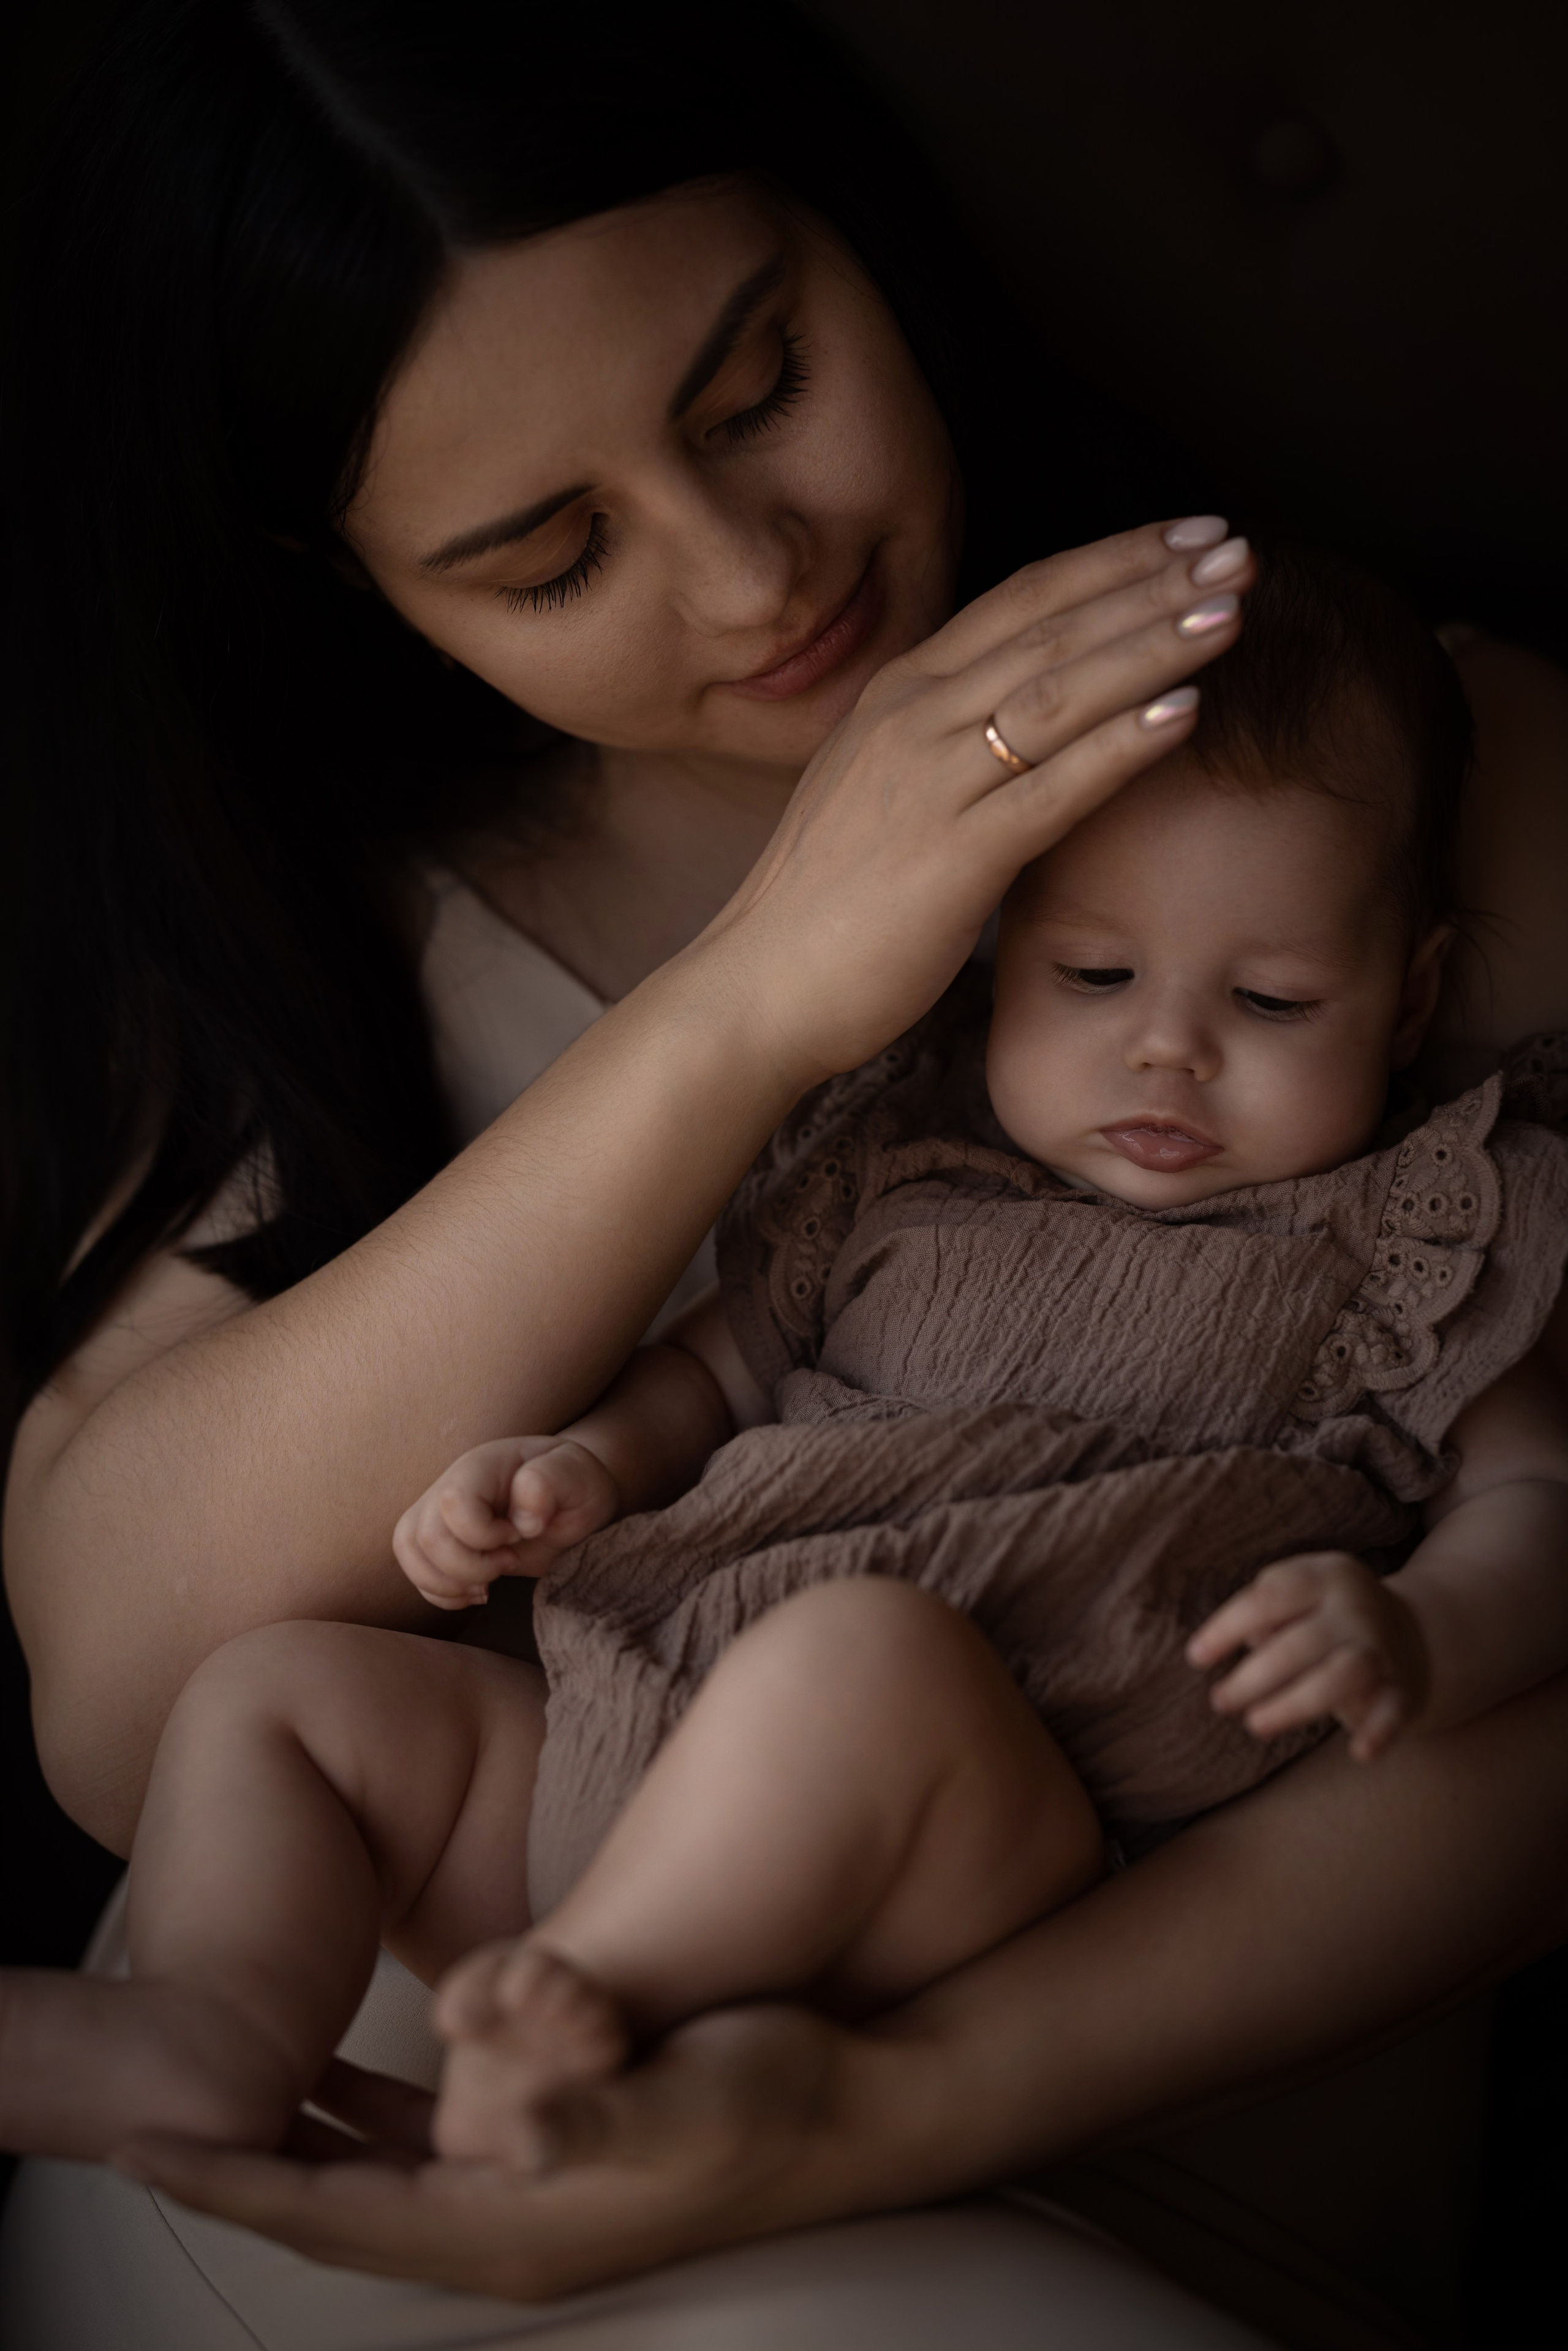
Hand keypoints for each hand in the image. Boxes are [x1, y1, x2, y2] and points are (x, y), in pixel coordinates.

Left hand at [113, 2009, 849, 2299]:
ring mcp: (523, 2192)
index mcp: (511, 2223)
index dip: (235, 2182)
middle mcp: (502, 2220)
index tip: (140, 2146)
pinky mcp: (547, 2152)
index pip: (337, 2215)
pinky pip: (419, 2144)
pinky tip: (338, 2079)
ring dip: (293, 2149)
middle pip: (332, 2208)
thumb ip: (594, 2115)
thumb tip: (507, 2129)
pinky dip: (362, 2121)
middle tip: (142, 2128)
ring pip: (369, 2178)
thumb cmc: (772, 2100)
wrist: (853, 2106)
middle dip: (238, 2171)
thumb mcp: (689, 2101)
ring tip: (217, 2103)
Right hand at [393, 1436, 620, 1609]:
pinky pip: (416, 1571)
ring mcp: (440, 1512)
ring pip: (409, 1551)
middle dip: (466, 1566)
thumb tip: (522, 1520)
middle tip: (510, 1562)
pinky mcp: (440, 1541)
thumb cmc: (576, 1485)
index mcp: (483, 1465)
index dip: (483, 1534)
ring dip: (446, 1583)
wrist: (572, 1499)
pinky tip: (477, 1591)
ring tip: (487, 1585)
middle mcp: (451, 1485)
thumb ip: (550, 1482)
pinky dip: (442, 1593)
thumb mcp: (579, 1476)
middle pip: (423, 1535)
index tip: (521, 1536)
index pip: (453, 1502)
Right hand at [700, 520, 1254, 1085]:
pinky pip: (1053, 787)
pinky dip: (1123, 743)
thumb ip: (945, 747)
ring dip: (1154, 643)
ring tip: (1232, 608)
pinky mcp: (953, 858)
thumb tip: (1020, 725)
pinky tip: (1188, 710)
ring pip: (1062, 690)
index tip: (1189, 536)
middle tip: (1239, 547)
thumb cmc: (826, 906)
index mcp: (898, 696)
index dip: (1112, 560)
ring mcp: (930, 784)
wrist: (759, 989)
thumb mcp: (880, 793)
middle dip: (1152, 581)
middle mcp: (913, 719)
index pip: (1021, 600)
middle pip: (1052, 627)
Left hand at [1187, 1552, 1431, 1762]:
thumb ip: (1264, 1616)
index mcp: (1324, 1575)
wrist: (1415, 1633)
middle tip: (1219, 1702)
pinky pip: (1392, 1710)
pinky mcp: (1402, 1686)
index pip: (1269, 1598)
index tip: (1195, 1657)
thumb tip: (1217, 1646)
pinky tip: (1359, 1753)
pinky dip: (1379, 1731)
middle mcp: (1356, 1606)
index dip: (1227, 1627)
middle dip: (1252, 1677)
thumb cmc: (1325, 1619)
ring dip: (1294, 1704)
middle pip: (1298, 1644)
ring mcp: (1382, 1646)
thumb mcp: (1299, 1600)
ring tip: (1255, 1725)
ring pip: (1339, 1676)